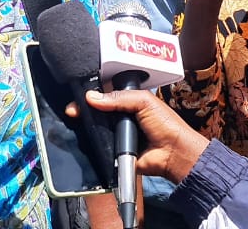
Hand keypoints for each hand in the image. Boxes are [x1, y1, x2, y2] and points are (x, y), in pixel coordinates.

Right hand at [78, 89, 208, 183]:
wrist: (173, 153)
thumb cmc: (166, 125)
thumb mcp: (144, 101)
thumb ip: (119, 97)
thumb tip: (92, 97)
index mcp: (129, 103)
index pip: (106, 96)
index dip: (93, 95)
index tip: (80, 96)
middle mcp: (122, 119)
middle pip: (98, 112)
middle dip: (86, 110)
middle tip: (74, 109)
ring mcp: (117, 135)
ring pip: (96, 129)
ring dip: (89, 126)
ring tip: (77, 121)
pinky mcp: (114, 152)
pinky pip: (99, 147)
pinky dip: (94, 144)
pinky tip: (87, 137)